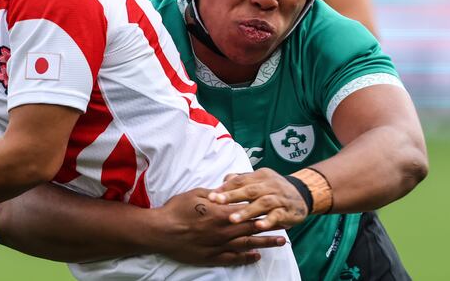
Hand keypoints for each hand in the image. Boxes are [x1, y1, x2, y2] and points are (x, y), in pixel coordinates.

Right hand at [150, 187, 285, 266]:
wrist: (161, 231)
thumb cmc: (176, 209)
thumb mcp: (196, 193)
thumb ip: (215, 193)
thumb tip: (226, 191)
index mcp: (222, 213)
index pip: (248, 211)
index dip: (263, 209)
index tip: (276, 207)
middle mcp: (224, 230)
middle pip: (253, 229)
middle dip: (272, 226)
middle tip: (287, 225)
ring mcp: (219, 246)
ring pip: (248, 245)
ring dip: (266, 243)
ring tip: (281, 242)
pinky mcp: (212, 257)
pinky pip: (234, 258)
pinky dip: (246, 258)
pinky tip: (256, 257)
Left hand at [208, 168, 308, 230]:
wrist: (302, 195)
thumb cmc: (273, 189)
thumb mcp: (259, 181)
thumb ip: (242, 180)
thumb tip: (224, 180)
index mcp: (260, 176)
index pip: (240, 180)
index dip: (225, 187)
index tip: (211, 195)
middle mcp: (270, 184)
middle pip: (249, 190)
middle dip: (232, 196)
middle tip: (216, 202)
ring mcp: (279, 197)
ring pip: (262, 203)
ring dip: (247, 211)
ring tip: (232, 219)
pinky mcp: (288, 211)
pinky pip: (277, 215)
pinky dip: (268, 220)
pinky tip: (258, 226)